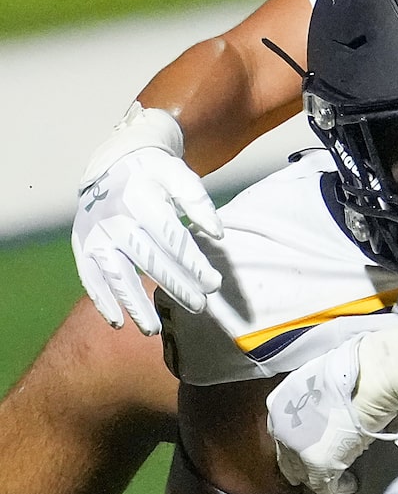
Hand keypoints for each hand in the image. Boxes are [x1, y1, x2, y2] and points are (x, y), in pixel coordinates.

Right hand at [73, 104, 222, 332]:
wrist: (114, 162)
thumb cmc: (156, 174)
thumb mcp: (180, 176)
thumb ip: (198, 202)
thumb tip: (218, 234)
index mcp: (141, 197)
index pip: (172, 237)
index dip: (193, 263)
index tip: (214, 285)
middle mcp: (114, 218)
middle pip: (148, 259)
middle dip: (175, 286)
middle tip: (199, 307)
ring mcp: (94, 234)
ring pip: (116, 275)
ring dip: (134, 305)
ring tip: (153, 331)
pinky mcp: (82, 246)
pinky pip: (90, 278)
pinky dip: (102, 301)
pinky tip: (117, 322)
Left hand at [268, 339, 369, 493]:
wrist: (370, 377)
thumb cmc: (353, 369)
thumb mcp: (319, 378)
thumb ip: (313, 398)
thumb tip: (325, 408)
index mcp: (279, 404)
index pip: (282, 434)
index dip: (296, 443)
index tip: (309, 448)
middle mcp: (282, 429)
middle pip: (288, 459)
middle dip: (302, 466)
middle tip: (319, 471)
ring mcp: (298, 449)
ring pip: (305, 475)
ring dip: (321, 480)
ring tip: (338, 483)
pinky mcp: (319, 466)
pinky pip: (327, 486)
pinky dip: (339, 488)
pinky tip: (349, 486)